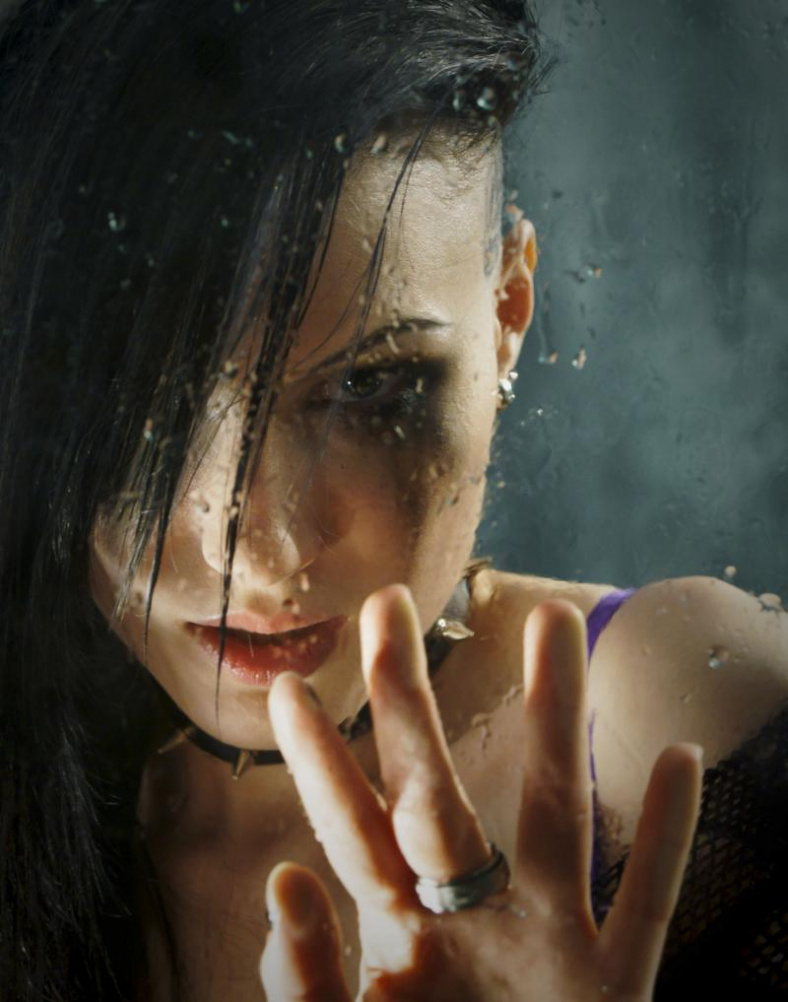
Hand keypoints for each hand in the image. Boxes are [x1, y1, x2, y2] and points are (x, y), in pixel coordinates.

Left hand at [259, 586, 702, 1000]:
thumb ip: (309, 988)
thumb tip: (283, 882)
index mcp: (400, 937)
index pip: (350, 828)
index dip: (320, 760)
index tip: (291, 685)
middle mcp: (474, 920)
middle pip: (440, 790)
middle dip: (409, 699)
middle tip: (383, 602)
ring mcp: (551, 949)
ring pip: (561, 815)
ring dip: (561, 721)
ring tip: (557, 626)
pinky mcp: (617, 997)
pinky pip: (652, 906)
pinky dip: (669, 838)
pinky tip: (682, 760)